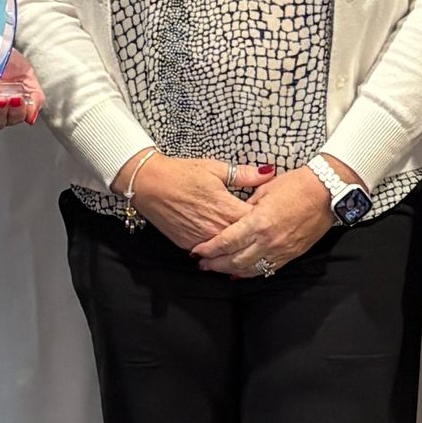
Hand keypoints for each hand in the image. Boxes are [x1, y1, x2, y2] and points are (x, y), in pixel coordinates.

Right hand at [122, 153, 274, 251]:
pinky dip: (219, 252)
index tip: (273, 217)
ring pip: (227, 252)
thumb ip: (244, 175)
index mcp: (226, 208)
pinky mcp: (188, 245)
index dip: (266, 220)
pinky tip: (226, 250)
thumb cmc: (181, 173)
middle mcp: (215, 228)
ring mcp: (201, 239)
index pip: (256, 222)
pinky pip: (209, 253)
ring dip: (237, 249)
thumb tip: (268, 172)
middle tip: (265, 236)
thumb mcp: (215, 169)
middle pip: (244, 241)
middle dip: (255, 238)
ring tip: (249, 247)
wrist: (148, 184)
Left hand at [192, 164, 348, 278]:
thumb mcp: (265, 190)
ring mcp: (280, 250)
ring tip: (216, 270)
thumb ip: (246, 206)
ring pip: (249, 269)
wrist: (327, 193)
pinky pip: (266, 269)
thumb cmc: (296, 185)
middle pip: (234, 260)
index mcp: (259, 222)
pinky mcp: (291, 255)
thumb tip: (234, 216)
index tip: (196, 251)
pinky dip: (250, 273)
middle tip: (202, 264)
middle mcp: (268, 240)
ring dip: (230, 271)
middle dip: (215, 264)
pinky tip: (239, 273)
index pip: (226, 242)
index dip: (209, 249)